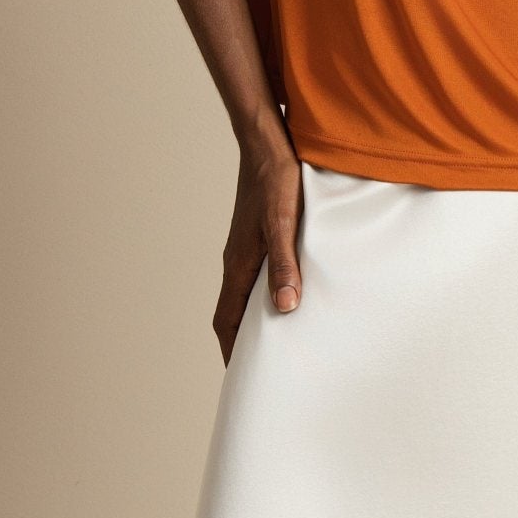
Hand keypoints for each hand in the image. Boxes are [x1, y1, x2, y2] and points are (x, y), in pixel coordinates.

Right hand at [212, 128, 303, 364]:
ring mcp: (247, 245)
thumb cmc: (276, 178)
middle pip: (234, 311)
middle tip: (263, 368)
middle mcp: (238, 258)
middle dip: (243, 342)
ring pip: (246, 292)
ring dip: (256, 317)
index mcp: (240, 263)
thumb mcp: (285, 222)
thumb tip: (285, 307)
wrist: (266, 139)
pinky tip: (290, 289)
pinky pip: (257, 272)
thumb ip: (285, 263)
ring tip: (279, 338)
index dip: (232, 351)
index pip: (227, 320)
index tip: (242, 378)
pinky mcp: (260, 231)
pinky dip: (267, 292)